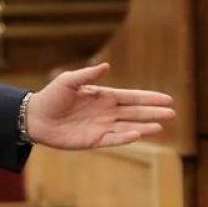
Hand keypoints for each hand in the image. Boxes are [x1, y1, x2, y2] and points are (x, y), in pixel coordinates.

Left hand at [26, 62, 174, 148]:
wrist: (34, 117)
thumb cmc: (51, 96)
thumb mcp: (69, 80)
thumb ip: (88, 74)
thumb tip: (106, 66)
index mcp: (104, 96)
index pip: (132, 97)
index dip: (149, 98)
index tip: (167, 99)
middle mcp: (106, 112)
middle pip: (135, 112)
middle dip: (153, 112)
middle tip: (172, 113)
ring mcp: (101, 127)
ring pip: (128, 126)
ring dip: (144, 126)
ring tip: (161, 125)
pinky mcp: (92, 141)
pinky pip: (112, 139)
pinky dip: (125, 137)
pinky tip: (138, 134)